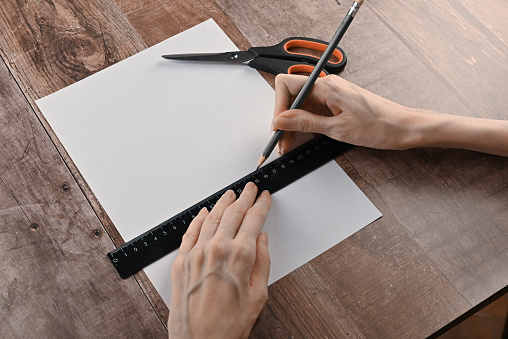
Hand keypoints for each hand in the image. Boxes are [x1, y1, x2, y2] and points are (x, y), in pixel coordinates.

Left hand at [168, 182, 271, 338]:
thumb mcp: (259, 296)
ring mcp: (196, 253)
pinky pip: (191, 231)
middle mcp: (217, 249)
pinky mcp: (181, 261)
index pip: (254, 219)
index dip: (261, 205)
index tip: (265, 197)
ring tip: (231, 194)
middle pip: (233, 213)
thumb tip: (262, 240)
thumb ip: (262, 262)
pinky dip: (199, 218)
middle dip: (244, 197)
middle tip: (250, 188)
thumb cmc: (229, 325)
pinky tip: (205, 212)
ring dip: (223, 202)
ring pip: (212, 217)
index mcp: (240, 256)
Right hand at [271, 74, 422, 152]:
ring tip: (289, 144)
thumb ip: (306, 122)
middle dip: (283, 119)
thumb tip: (281, 119)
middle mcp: (326, 87)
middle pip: (291, 97)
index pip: (286, 85)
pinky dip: (304, 125)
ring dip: (292, 125)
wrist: (403, 128)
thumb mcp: (337, 129)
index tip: (278, 126)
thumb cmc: (379, 125)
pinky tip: (302, 138)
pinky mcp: (335, 104)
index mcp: (326, 87)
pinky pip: (312, 111)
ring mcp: (330, 95)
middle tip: (282, 141)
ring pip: (300, 106)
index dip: (278, 106)